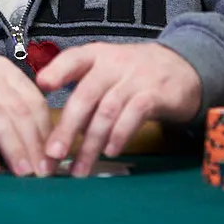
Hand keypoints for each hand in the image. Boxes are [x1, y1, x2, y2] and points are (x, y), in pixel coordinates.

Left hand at [36, 43, 201, 177]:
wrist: (182, 67)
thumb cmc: (134, 74)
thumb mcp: (108, 70)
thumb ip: (83, 90)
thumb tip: (55, 127)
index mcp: (97, 55)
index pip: (73, 58)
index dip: (57, 71)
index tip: (41, 85)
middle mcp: (114, 63)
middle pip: (86, 95)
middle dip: (67, 127)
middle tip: (53, 154)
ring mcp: (136, 78)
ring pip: (107, 111)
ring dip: (91, 143)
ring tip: (80, 167)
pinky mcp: (156, 94)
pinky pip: (134, 114)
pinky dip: (120, 134)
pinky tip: (111, 151)